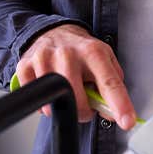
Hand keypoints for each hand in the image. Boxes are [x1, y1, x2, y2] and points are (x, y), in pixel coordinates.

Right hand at [15, 24, 136, 128]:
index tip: (126, 121)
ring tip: (67, 93)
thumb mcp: (105, 60)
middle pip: (77, 99)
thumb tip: (113, 112)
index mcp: (93, 52)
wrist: (55, 32)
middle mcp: (68, 54)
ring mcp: (45, 59)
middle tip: (86, 107)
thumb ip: (113, 85)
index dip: (119, 105)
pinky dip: (45, 104)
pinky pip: (36, 99)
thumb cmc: (82, 50)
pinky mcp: (26, 66)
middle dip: (84, 112)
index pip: (109, 83)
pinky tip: (51, 92)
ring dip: (63, 107)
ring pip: (55, 102)